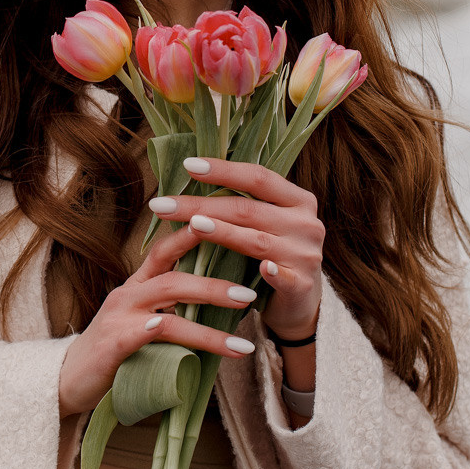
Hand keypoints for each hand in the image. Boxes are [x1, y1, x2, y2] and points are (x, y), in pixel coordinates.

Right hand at [57, 227, 258, 418]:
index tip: (222, 224)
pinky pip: (139, 334)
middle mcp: (127, 296)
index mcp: (136, 287)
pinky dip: (159, 332)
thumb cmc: (113, 353)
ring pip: (168, 311)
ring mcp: (118, 320)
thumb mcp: (141, 324)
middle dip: (214, 286)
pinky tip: (183, 338)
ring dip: (207, 326)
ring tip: (240, 342)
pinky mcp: (111, 346)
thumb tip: (217, 307)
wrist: (68, 381)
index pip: (164, 252)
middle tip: (249, 295)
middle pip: (173, 279)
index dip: (190, 236)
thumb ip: (170, 311)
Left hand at [148, 157, 323, 344]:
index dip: (224, 170)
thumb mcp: (265, 224)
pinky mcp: (303, 286)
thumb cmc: (273, 254)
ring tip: (191, 225)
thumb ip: (243, 203)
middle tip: (163, 205)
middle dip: (201, 206)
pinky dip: (272, 273)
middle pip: (248, 210)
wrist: (299, 303)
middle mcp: (307, 224)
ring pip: (257, 241)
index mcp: (298, 200)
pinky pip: (284, 277)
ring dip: (222, 232)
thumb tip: (191, 175)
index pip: (258, 177)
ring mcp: (306, 255)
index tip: (188, 165)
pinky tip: (261, 268)